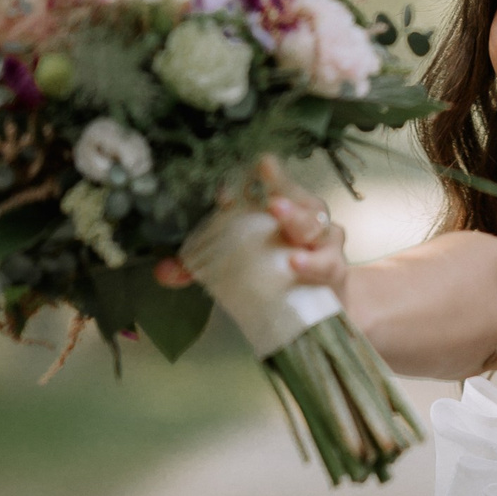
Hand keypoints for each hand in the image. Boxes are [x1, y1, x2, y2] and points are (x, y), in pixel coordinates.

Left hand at [153, 155, 349, 305]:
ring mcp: (321, 241)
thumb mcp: (235, 267)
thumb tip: (162, 272)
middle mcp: (301, 217)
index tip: (223, 194)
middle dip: (280, 187)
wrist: (319, 314)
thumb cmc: (278, 276)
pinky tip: (296, 262)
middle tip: (261, 191)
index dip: (248, 181)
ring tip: (279, 216)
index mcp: (276, 207)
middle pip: (294, 195)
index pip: (263, 184)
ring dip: (297, 218)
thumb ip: (199, 269)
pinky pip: (328, 262)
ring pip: (314, 222)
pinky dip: (313, 261)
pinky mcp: (334, 269)